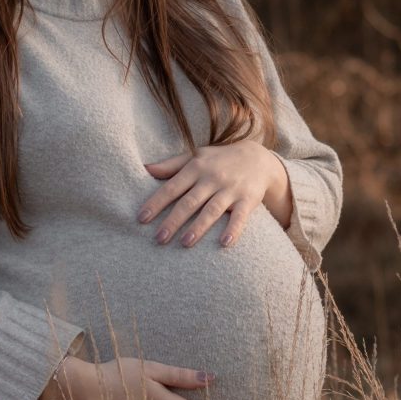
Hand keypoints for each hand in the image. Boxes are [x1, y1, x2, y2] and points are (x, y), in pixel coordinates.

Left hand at [136, 140, 291, 247]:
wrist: (259, 158)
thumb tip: (144, 169)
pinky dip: (234, 229)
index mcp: (196, 168)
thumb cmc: (219, 160)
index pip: (172, 188)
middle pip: (189, 202)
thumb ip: (171, 165)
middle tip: (159, 238)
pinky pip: (241, 216)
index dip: (156, 203)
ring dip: (199, 227)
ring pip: (212, 210)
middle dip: (173, 220)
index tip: (141, 218)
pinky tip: (224, 243)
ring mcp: (231, 189)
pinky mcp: (248, 199)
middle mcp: (212, 178)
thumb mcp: (196, 156)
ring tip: (185, 243)